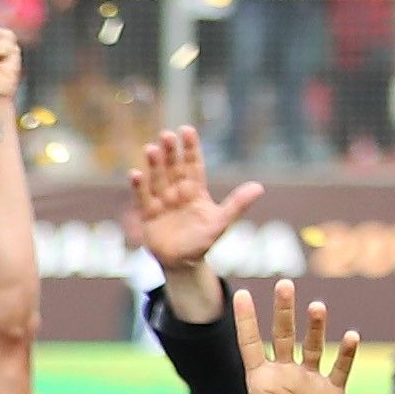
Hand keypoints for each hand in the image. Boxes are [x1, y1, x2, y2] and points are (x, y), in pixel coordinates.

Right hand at [125, 126, 262, 274]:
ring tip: (150, 149)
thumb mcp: (221, 223)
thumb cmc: (203, 241)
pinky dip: (139, 187)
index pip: (193, 165)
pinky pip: (142, 198)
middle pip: (174, 168)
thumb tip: (259, 187)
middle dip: (170, 152)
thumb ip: (237, 205)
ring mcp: (162, 202)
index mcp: (196, 190)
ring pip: (158, 179)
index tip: (186, 130)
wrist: (182, 263)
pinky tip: (135, 174)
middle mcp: (177, 192)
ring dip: (154, 165)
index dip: (190, 148)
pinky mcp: (148, 214)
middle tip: (166, 135)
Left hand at [187, 279, 357, 393]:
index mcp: (259, 384)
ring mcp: (309, 384)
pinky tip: (350, 336)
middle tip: (284, 284)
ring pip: (313, 347)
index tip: (242, 294)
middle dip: (283, 312)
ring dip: (315, 327)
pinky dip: (345, 354)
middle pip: (282, 337)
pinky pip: (339, 369)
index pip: (250, 344)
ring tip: (317, 306)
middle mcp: (284, 378)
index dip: (246, 320)